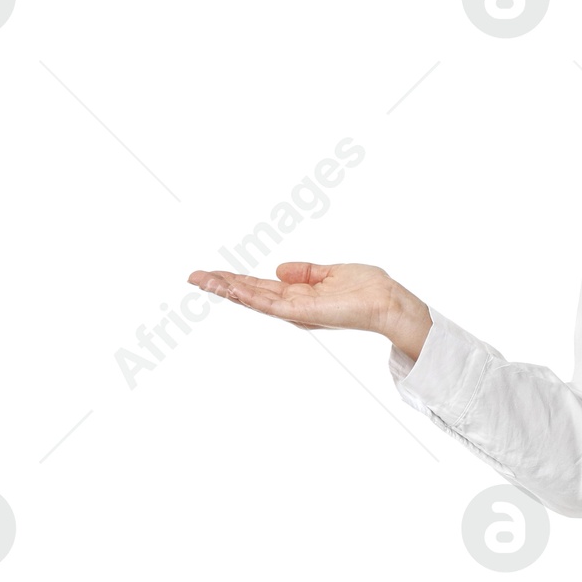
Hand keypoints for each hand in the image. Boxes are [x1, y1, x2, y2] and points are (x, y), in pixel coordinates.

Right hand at [187, 261, 431, 358]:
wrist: (388, 301)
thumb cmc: (368, 288)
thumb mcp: (330, 274)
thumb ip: (305, 272)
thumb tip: (279, 269)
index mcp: (298, 297)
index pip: (260, 287)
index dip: (236, 280)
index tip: (212, 273)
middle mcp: (293, 307)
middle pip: (250, 294)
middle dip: (222, 285)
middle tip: (193, 276)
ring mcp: (296, 312)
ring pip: (253, 300)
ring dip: (227, 290)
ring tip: (201, 279)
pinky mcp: (303, 313)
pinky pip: (270, 304)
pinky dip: (249, 297)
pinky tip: (230, 289)